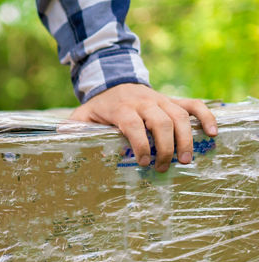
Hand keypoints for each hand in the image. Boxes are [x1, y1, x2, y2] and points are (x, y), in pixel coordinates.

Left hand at [70, 83, 217, 171]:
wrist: (114, 81)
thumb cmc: (98, 107)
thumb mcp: (81, 116)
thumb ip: (72, 128)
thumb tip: (59, 138)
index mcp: (121, 108)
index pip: (133, 125)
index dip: (140, 143)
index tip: (143, 162)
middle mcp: (143, 102)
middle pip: (160, 122)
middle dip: (165, 146)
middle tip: (163, 167)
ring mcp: (160, 100)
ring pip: (179, 116)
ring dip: (185, 139)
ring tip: (185, 161)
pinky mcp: (171, 100)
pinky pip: (193, 105)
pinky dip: (205, 117)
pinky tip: (213, 133)